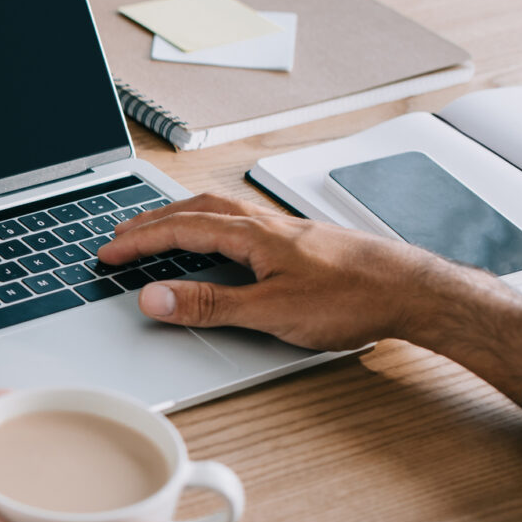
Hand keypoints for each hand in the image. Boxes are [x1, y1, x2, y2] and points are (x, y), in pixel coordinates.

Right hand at [99, 193, 463, 349]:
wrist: (414, 291)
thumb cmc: (353, 298)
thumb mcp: (270, 311)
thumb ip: (208, 305)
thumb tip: (154, 298)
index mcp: (252, 234)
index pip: (180, 230)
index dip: (139, 240)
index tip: (108, 251)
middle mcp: (266, 224)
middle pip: (195, 211)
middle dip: (153, 221)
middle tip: (121, 234)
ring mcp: (285, 230)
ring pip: (220, 212)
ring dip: (182, 218)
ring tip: (160, 229)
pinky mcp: (302, 242)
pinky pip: (243, 222)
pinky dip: (214, 224)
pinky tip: (221, 240)